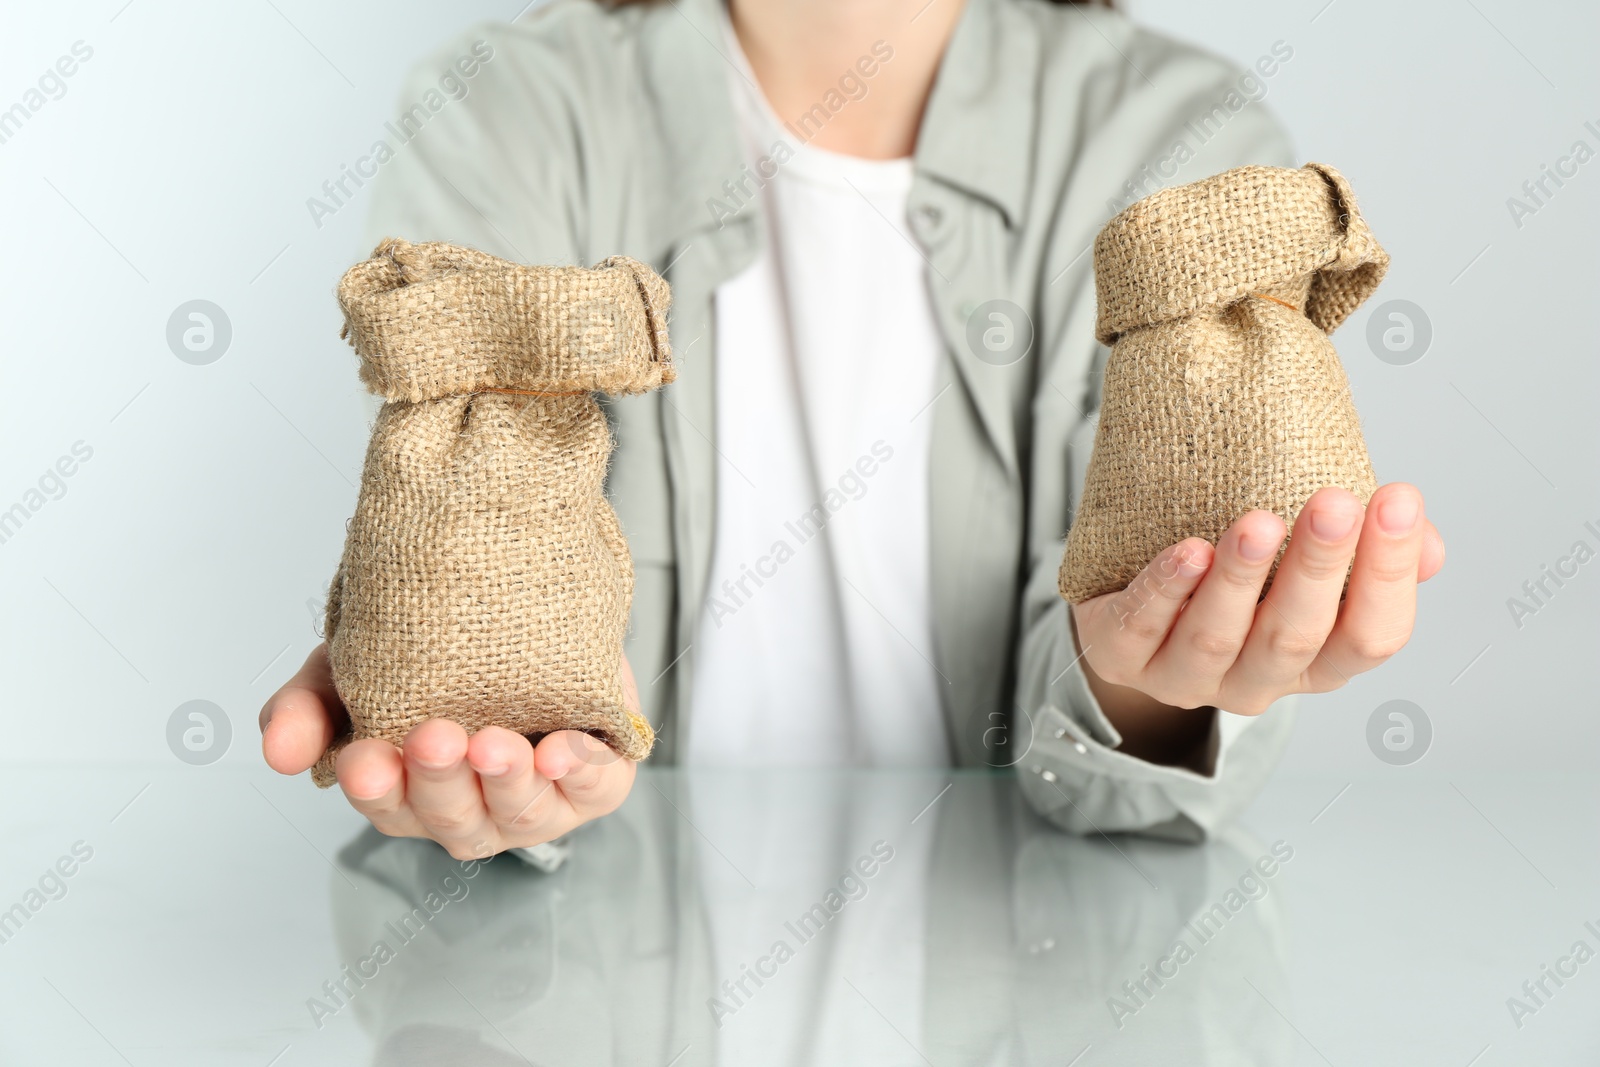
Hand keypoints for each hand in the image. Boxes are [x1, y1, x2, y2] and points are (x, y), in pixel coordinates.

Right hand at [260, 644, 639, 858]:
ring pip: (522, 812)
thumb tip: (278, 752)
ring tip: (494, 744)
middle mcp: (475, 809)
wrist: (527, 608)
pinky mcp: (598, 780)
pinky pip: (595, 787)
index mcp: (412, 792)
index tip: (364, 756)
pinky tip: (561, 750)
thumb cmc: (438, 655)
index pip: (388, 805)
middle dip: (442, 782)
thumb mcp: (356, 664)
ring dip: (506, 781)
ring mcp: (539, 801)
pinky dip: (580, 771)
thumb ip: (310, 705)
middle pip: (454, 816)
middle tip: (435, 737)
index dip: (376, 788)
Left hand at [1069, 484, 1443, 763]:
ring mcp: (1185, 678)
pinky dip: (1165, 590)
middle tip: (1334, 503)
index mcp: (1316, 663)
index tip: (1397, 499)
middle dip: (1318, 568)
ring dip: (1241, 580)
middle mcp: (1255, 682)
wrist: (1128, 600)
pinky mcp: (1122, 657)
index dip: (1389, 575)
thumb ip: (1363, 550)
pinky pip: (1143, 627)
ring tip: (1260, 523)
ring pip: (1219, 638)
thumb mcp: (1302, 562)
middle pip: (1296, 636)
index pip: (1372, 636)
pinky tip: (1187, 551)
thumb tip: (1427, 543)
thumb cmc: (1235, 575)